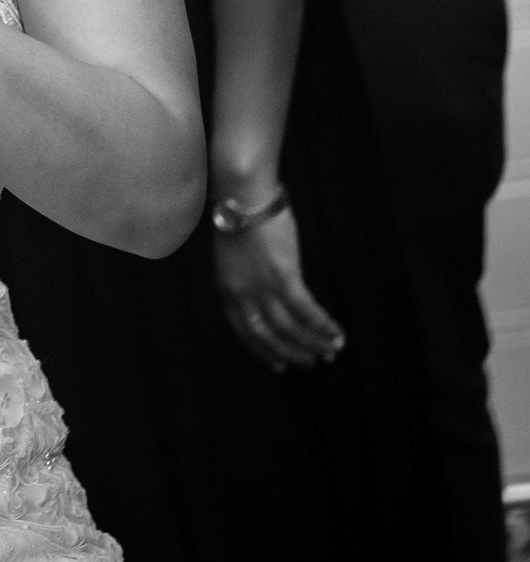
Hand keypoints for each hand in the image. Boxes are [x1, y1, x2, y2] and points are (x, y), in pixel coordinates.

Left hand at [212, 206, 344, 371]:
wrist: (243, 195)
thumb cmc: (241, 219)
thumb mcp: (236, 258)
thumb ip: (248, 280)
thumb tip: (270, 296)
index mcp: (225, 290)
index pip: (244, 332)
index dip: (263, 351)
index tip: (280, 366)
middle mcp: (241, 294)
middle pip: (267, 335)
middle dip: (292, 353)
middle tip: (312, 363)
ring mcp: (261, 286)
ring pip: (289, 327)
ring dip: (313, 342)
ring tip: (331, 351)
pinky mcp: (283, 276)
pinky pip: (306, 310)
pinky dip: (323, 325)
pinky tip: (337, 333)